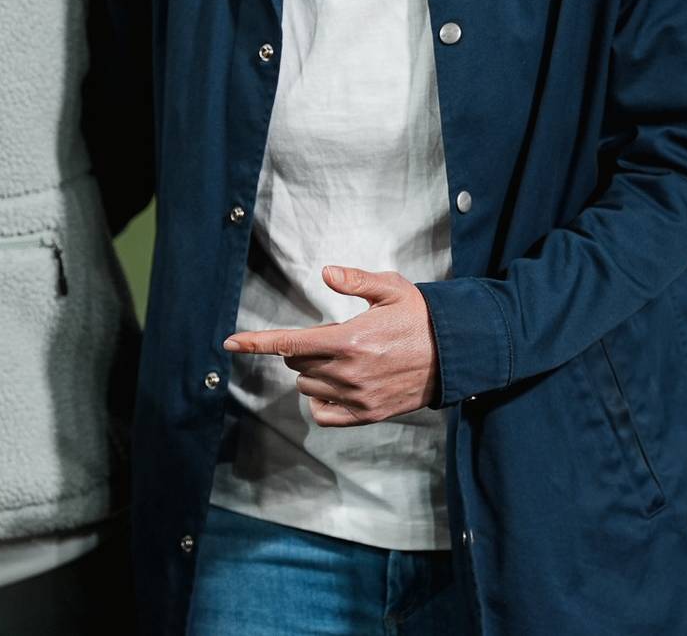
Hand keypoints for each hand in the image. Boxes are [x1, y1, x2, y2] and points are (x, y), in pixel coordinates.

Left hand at [224, 267, 439, 426]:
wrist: (456, 354)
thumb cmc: (422, 317)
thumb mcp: (392, 288)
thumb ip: (356, 281)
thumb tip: (326, 273)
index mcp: (349, 339)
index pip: (289, 341)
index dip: (256, 342)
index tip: (230, 342)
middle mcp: (348, 372)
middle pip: (297, 362)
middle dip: (303, 347)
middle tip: (333, 336)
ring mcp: (357, 397)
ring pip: (308, 387)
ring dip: (313, 372)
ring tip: (343, 358)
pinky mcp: (367, 414)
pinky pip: (324, 414)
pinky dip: (321, 401)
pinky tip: (337, 386)